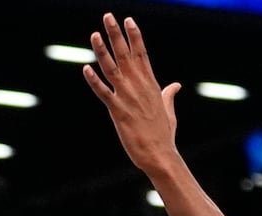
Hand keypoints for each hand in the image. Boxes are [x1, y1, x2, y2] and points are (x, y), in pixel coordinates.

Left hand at [83, 13, 181, 175]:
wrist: (159, 154)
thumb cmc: (163, 134)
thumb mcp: (168, 110)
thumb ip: (168, 95)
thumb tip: (176, 85)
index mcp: (151, 84)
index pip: (141, 53)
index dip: (134, 36)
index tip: (128, 20)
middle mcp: (139, 86)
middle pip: (126, 54)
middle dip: (116, 34)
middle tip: (108, 16)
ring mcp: (127, 97)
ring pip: (112, 69)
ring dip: (102, 50)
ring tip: (95, 34)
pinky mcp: (118, 111)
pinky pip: (103, 93)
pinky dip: (94, 80)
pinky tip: (85, 68)